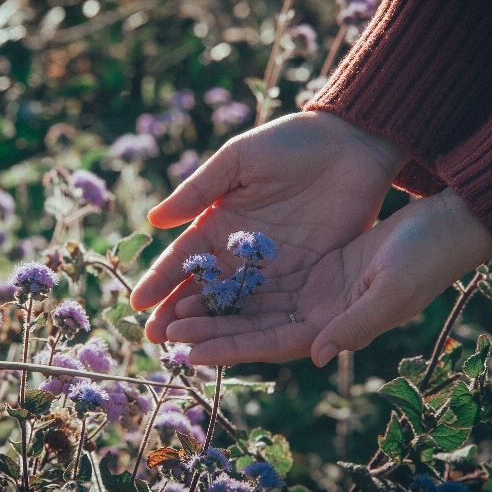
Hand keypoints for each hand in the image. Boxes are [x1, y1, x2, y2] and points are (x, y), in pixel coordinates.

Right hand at [130, 110, 408, 343]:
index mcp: (219, 222)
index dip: (161, 281)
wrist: (352, 144)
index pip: (184, 259)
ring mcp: (273, 269)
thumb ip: (200, 189)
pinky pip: (276, 308)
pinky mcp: (306, 278)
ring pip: (235, 307)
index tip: (139, 303)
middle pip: (204, 291)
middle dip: (178, 315)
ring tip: (185, 348)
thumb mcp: (239, 159)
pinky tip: (235, 345)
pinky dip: (254, 327)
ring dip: (211, 328)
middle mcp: (240, 252)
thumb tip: (154, 220)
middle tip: (155, 338)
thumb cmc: (291, 143)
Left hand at [165, 188, 491, 365]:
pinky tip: (208, 272)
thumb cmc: (427, 257)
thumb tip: (318, 355)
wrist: (447, 224)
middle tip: (163, 329)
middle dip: (209, 330)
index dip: (230, 349)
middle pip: (253, 327)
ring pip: (255, 302)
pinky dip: (238, 276)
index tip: (188, 351)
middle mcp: (320, 316)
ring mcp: (317, 291)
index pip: (272, 346)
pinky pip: (267, 275)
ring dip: (217, 304)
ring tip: (173, 303)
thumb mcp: (393, 289)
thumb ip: (356, 324)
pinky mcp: (317, 266)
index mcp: (336, 328)